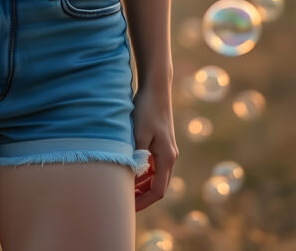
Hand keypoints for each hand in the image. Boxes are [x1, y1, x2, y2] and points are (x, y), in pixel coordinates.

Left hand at [131, 84, 178, 211]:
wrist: (155, 87)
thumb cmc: (146, 109)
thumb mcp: (139, 134)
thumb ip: (137, 157)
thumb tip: (133, 178)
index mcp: (167, 158)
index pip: (158, 190)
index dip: (144, 202)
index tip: (129, 208)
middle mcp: (170, 156)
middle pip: (158, 185)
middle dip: (142, 196)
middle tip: (125, 202)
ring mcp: (166, 148)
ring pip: (156, 175)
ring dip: (142, 184)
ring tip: (125, 189)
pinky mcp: (161, 141)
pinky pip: (153, 164)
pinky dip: (143, 171)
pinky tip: (130, 169)